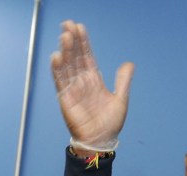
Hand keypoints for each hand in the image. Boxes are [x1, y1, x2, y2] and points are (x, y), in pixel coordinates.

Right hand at [50, 20, 133, 149]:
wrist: (101, 140)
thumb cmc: (110, 123)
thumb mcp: (121, 99)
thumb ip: (123, 81)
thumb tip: (129, 63)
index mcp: (94, 80)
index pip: (87, 56)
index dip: (83, 42)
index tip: (80, 27)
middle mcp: (81, 81)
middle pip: (75, 57)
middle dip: (72, 41)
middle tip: (69, 24)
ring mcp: (72, 88)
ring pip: (67, 65)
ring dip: (65, 51)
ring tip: (65, 36)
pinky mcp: (65, 98)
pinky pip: (60, 81)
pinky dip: (57, 69)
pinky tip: (57, 56)